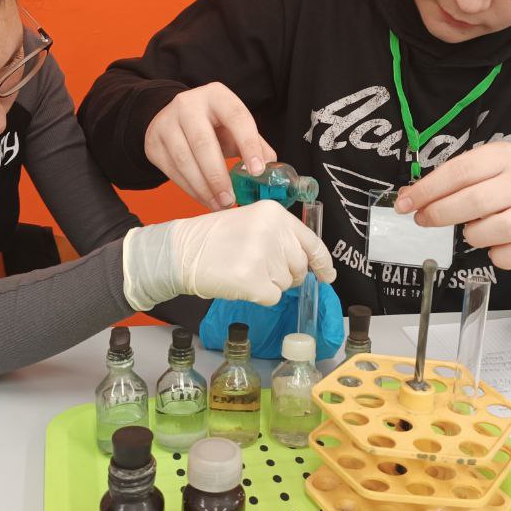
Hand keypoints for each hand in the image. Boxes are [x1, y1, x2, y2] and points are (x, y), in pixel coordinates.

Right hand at [121, 202, 336, 310]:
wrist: (181, 251)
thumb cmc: (213, 239)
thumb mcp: (252, 223)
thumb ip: (281, 237)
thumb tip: (309, 265)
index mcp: (275, 213)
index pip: (311, 242)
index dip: (322, 262)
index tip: (328, 275)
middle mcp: (274, 231)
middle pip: (300, 267)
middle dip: (286, 274)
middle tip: (259, 266)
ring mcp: (264, 256)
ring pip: (286, 284)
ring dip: (269, 283)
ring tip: (243, 268)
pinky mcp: (254, 280)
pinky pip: (272, 297)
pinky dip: (259, 295)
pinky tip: (240, 281)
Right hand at [145, 82, 276, 209]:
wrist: (173, 117)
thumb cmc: (211, 123)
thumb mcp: (234, 126)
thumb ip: (254, 143)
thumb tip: (271, 166)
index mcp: (216, 95)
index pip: (236, 117)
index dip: (249, 144)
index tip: (257, 170)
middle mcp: (187, 105)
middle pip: (202, 142)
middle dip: (218, 175)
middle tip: (231, 199)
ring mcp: (166, 123)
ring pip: (184, 159)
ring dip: (203, 187)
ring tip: (220, 204)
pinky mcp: (153, 143)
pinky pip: (172, 171)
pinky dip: (190, 189)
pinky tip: (205, 199)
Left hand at [395, 142, 510, 269]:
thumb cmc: (503, 185)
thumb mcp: (478, 171)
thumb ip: (445, 182)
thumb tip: (408, 196)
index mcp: (503, 157)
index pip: (460, 171)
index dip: (428, 190)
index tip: (405, 204)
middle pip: (476, 200)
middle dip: (441, 214)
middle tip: (423, 219)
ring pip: (500, 229)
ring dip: (474, 235)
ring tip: (470, 231)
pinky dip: (498, 256)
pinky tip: (492, 246)